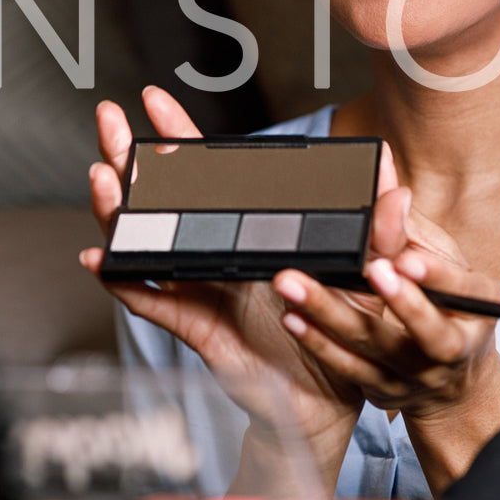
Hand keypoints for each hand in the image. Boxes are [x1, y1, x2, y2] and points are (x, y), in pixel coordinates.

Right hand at [79, 87, 407, 479]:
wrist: (328, 398)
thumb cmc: (335, 333)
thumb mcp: (365, 277)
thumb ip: (379, 231)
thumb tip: (395, 183)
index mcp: (246, 234)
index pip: (204, 176)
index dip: (178, 136)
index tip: (156, 100)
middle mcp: (213, 255)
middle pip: (159, 198)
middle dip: (128, 156)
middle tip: (108, 121)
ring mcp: (199, 288)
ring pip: (145, 243)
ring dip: (119, 211)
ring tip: (103, 180)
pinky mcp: (196, 327)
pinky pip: (152, 303)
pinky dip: (125, 282)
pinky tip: (104, 259)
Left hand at [270, 204, 499, 490]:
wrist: (451, 384)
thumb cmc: (445, 307)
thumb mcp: (439, 259)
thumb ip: (404, 217)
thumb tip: (382, 162)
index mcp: (473, 305)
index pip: (460, 288)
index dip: (435, 274)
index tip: (408, 258)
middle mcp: (449, 347)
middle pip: (425, 330)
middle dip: (400, 301)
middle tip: (370, 269)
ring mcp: (414, 374)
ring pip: (375, 347)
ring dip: (332, 316)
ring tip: (297, 286)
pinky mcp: (381, 388)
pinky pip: (347, 368)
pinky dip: (318, 343)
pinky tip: (292, 319)